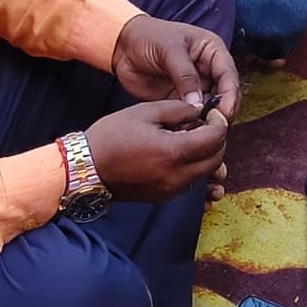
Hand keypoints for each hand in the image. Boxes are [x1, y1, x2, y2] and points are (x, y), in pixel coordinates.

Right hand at [86, 100, 228, 200]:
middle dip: (217, 139)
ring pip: (204, 173)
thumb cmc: (113, 135)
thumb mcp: (147, 111)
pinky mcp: (162, 197)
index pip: (215, 139)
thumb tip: (200, 111)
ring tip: (191, 136)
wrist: (86, 168)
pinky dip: (193, 167)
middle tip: (206, 123)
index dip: (219, 122)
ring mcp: (170, 190)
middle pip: (216, 159)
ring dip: (206, 155)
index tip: (213, 111)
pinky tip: (179, 153)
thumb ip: (179, 110)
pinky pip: (189, 182)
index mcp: (174, 153)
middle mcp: (177, 177)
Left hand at [112, 14, 239, 122]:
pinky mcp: (180, 100)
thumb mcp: (169, 49)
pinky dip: (190, 125)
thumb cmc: (149, 37)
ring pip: (209, 108)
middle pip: (223, 94)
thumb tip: (198, 103)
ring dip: (206, 121)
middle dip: (222, 111)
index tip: (226, 113)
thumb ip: (185, 74)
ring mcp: (194, 87)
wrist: (123, 46)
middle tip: (215, 128)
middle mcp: (207, 70)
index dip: (230, 94)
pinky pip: (190, 116)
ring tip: (199, 133)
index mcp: (211, 51)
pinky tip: (185, 133)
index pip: (228, 74)